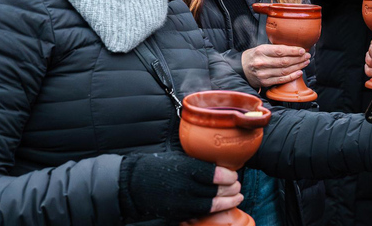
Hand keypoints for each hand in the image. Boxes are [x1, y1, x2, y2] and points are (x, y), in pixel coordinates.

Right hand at [119, 152, 240, 221]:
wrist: (133, 184)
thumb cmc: (157, 167)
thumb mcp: (178, 158)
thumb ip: (198, 163)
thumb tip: (220, 164)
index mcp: (185, 169)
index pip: (214, 174)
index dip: (228, 176)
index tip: (234, 175)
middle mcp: (184, 187)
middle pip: (215, 191)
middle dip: (231, 189)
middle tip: (238, 186)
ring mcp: (181, 203)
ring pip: (211, 205)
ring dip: (227, 202)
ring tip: (237, 197)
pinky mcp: (178, 214)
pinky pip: (200, 213)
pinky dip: (212, 209)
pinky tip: (220, 205)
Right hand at [242, 44, 310, 88]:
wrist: (241, 68)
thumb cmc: (254, 56)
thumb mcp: (261, 48)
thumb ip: (275, 48)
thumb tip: (294, 49)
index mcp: (261, 51)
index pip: (280, 50)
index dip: (293, 51)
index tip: (302, 50)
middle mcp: (261, 62)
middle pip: (284, 61)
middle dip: (298, 59)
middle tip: (306, 56)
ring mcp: (263, 74)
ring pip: (284, 71)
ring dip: (297, 67)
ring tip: (305, 63)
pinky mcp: (265, 82)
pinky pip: (281, 80)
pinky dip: (291, 76)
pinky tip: (299, 72)